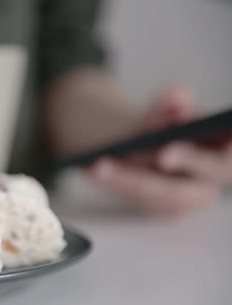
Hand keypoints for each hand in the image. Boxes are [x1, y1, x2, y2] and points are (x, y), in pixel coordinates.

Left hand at [86, 85, 231, 214]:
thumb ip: (173, 102)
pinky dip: (112, 182)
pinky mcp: (161, 207)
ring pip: (150, 198)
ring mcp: (184, 202)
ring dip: (119, 181)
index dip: (192, 160)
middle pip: (178, 192)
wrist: (160, 136)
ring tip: (93, 166)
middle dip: (143, 179)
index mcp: (226, 156)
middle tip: (106, 166)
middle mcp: (209, 186)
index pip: (220, 165)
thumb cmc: (174, 119)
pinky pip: (134, 198)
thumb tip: (177, 97)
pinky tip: (86, 170)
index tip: (163, 154)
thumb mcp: (172, 106)